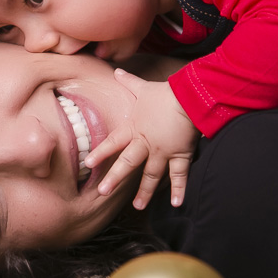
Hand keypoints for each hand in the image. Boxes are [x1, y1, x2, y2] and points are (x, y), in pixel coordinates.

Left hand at [87, 68, 198, 208]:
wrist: (190, 97)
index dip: (100, 153)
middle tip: (103, 192)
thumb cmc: (166, 92)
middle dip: (115, 178)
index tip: (88, 164)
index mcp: (135, 127)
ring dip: (144, 192)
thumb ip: (129, 82)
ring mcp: (163, 151)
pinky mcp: (180, 154)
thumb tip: (116, 71)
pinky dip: (178, 190)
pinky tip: (175, 204)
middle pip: (127, 163)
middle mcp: (146, 142)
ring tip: (138, 206)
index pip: (113, 142)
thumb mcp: (144, 87)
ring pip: (151, 175)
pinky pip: (179, 175)